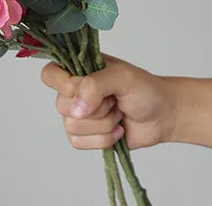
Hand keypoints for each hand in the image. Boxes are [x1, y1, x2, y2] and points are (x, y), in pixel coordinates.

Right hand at [41, 54, 174, 150]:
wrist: (162, 115)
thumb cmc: (144, 89)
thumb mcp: (121, 77)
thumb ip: (95, 86)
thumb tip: (76, 109)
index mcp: (77, 68)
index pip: (49, 75)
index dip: (65, 86)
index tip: (88, 87)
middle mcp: (73, 91)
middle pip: (61, 106)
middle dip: (96, 108)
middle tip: (114, 100)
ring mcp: (78, 115)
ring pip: (71, 127)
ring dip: (103, 125)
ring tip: (118, 114)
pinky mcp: (86, 136)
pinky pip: (79, 143)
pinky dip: (103, 140)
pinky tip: (118, 130)